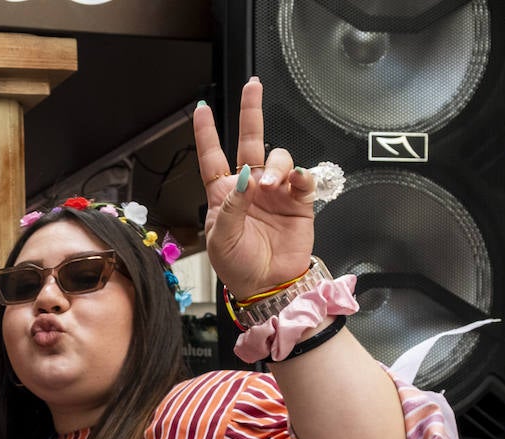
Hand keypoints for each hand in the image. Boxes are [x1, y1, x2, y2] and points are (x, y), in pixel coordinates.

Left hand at [193, 78, 316, 298]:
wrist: (267, 285)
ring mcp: (275, 191)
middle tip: (253, 86)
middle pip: (249, 141)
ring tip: (270, 185)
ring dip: (276, 165)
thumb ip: (230, 207)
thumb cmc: (237, 265)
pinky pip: (302, 178)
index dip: (206, 133)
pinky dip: (300, 175)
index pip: (212, 157)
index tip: (202, 109)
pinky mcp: (298, 201)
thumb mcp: (221, 239)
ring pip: (278, 158)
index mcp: (223, 194)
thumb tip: (244, 178)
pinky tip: (294, 182)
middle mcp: (249, 186)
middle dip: (251, 113)